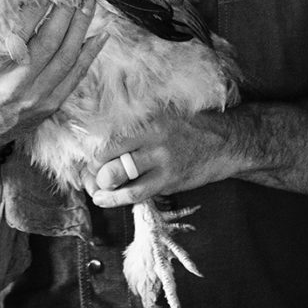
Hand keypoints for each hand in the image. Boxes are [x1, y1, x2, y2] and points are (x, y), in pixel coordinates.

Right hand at [0, 0, 109, 158]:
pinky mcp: (51, 104)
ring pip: (66, 56)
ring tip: (89, 2)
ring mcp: (36, 95)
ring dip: (81, 26)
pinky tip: (100, 35)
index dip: (37, 4)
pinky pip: (76, 76)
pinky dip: (90, 54)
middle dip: (65, 10)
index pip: (21, 29)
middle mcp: (15, 82)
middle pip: (49, 40)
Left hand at [84, 110, 238, 206]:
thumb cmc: (191, 123)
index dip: (89, 139)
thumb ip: (136, 113)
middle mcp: (151, 135)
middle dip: (92, 161)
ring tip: (92, 183)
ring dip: (99, 181)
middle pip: (106, 150)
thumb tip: (101, 115)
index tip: (81, 145)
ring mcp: (160, 159)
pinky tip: (102, 198)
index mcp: (147, 115)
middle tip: (88, 166)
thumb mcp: (163, 109)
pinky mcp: (169, 180)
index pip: (107, 127)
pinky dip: (114, 198)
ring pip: (117, 173)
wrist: (227, 141)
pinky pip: (135, 193)